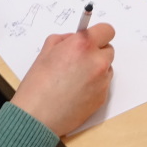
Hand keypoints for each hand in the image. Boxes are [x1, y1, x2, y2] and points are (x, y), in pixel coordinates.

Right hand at [10, 22, 114, 137]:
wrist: (37, 117)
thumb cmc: (37, 85)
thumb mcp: (45, 51)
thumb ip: (64, 40)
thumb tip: (75, 38)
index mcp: (82, 46)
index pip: (106, 30)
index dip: (98, 33)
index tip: (92, 38)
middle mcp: (97, 61)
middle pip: (108, 49)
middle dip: (96, 51)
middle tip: (78, 60)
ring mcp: (102, 81)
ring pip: (107, 68)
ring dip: (96, 69)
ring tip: (75, 78)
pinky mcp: (103, 97)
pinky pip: (103, 84)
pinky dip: (94, 85)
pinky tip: (76, 91)